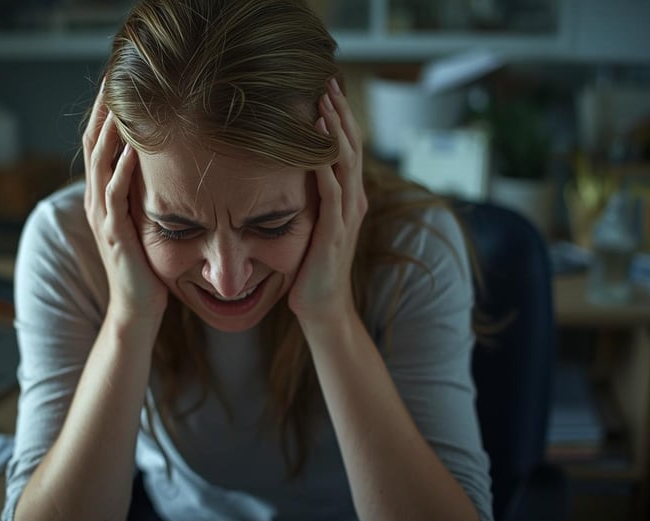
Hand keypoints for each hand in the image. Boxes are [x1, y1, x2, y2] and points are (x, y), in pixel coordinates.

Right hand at [82, 82, 167, 322]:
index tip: (122, 78)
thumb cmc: (147, 268)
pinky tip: (132, 145)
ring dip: (109, 127)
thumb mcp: (145, 221)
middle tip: (115, 72)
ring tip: (120, 96)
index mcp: (102, 194)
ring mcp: (102, 216)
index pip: (99, 141)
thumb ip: (146, 194)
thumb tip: (166, 165)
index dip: (107, 109)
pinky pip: (114, 193)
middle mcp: (95, 200)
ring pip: (99, 161)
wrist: (136, 311)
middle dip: (104, 106)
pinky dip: (122, 166)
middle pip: (93, 141)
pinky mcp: (114, 233)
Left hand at [288, 78, 367, 322]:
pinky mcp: (334, 235)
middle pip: (351, 148)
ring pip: (346, 165)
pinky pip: (332, 196)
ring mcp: (347, 219)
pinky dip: (325, 169)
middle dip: (339, 113)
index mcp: (349, 199)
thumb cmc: (313, 269)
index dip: (340, 117)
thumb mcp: (314, 226)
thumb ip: (312, 199)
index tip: (327, 88)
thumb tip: (295, 172)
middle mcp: (353, 203)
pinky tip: (316, 149)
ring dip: (334, 133)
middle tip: (328, 81)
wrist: (323, 309)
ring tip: (323, 103)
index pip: (348, 148)